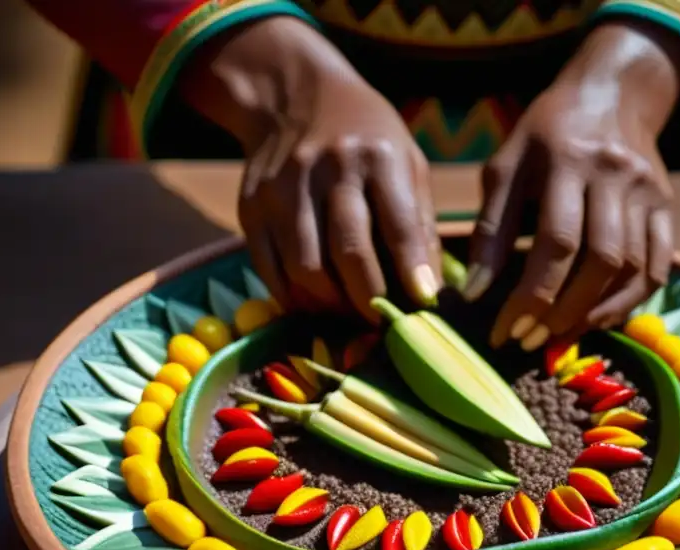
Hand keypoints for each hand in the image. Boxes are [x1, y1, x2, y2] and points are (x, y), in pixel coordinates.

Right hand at [182, 17, 439, 320]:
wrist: (294, 96)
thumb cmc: (368, 139)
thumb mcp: (408, 163)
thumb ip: (420, 224)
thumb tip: (428, 292)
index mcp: (377, 157)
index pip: (397, 224)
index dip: (411, 270)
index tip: (423, 304)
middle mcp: (328, 170)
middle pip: (347, 252)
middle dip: (369, 299)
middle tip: (382, 323)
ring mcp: (283, 189)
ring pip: (305, 269)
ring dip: (331, 305)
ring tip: (349, 313)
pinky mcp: (251, 208)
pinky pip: (270, 270)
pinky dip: (295, 298)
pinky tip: (315, 302)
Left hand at [465, 22, 679, 348]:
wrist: (612, 94)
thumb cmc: (545, 136)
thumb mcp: (506, 166)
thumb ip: (489, 228)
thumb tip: (475, 295)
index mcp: (567, 159)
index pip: (554, 241)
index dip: (530, 295)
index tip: (503, 331)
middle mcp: (615, 175)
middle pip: (600, 260)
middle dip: (562, 311)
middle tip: (529, 340)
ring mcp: (649, 192)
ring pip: (634, 269)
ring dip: (594, 313)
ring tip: (557, 336)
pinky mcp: (667, 208)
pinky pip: (658, 269)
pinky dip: (628, 303)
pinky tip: (596, 320)